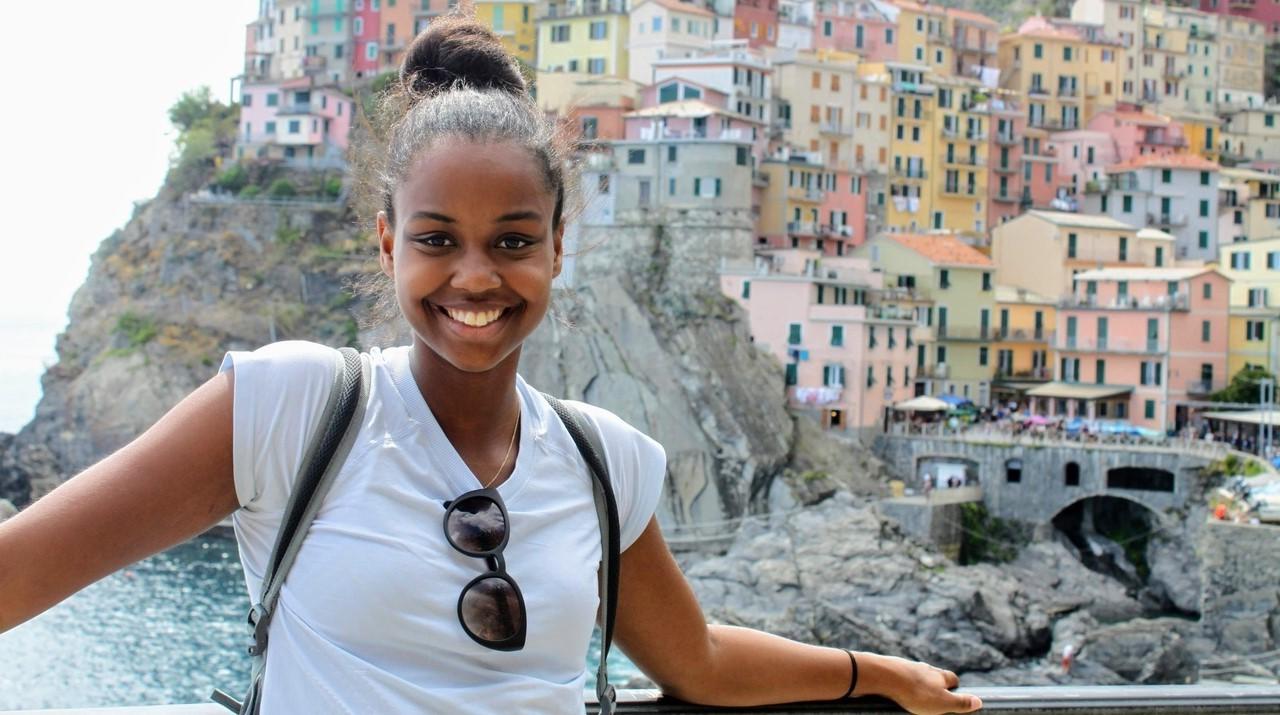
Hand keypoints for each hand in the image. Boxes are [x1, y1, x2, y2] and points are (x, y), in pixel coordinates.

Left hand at [863, 653, 982, 714]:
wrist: (884, 676)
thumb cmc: (915, 692)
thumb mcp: (942, 702)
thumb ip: (960, 703)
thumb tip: (979, 702)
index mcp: (939, 675)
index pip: (952, 678)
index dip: (955, 687)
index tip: (956, 693)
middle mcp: (924, 668)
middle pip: (934, 675)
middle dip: (936, 684)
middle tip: (936, 695)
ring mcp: (907, 667)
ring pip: (917, 675)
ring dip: (919, 683)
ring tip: (917, 694)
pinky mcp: (892, 669)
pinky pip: (900, 676)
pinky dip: (902, 682)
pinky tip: (898, 690)